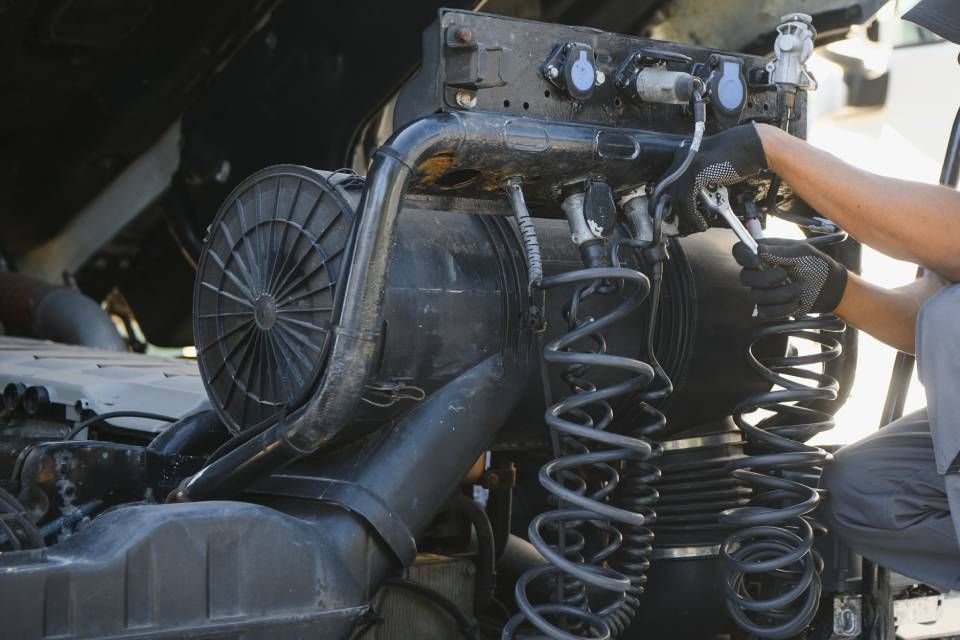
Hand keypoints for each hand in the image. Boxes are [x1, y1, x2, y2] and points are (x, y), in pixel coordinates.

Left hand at [667, 123, 766, 233]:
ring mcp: (688, 164)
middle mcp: (682, 158)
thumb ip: (698, 180)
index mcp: (684, 155)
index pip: (667, 182)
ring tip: (697, 224)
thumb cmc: (738, 157)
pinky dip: (692, 215)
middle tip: (682, 224)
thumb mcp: (711, 168)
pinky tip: (701, 222)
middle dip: (674, 210)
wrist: (753, 146)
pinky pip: (687, 200)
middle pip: (667, 190)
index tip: (671, 214)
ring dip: (686, 216)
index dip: (668, 200)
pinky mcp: (697, 172)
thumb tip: (692, 198)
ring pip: (677, 198)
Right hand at [733, 238, 847, 318]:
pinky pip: (765, 311)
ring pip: (756, 296)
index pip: (740, 251)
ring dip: (780, 294)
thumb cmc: (817, 265)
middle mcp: (759, 271)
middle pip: (744, 277)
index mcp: (764, 253)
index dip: (743, 256)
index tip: (756, 260)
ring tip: (798, 289)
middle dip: (764, 279)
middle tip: (784, 275)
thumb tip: (759, 249)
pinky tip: (796, 302)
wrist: (831, 288)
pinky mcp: (769, 307)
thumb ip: (781, 251)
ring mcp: (763, 290)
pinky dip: (783, 308)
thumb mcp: (803, 252)